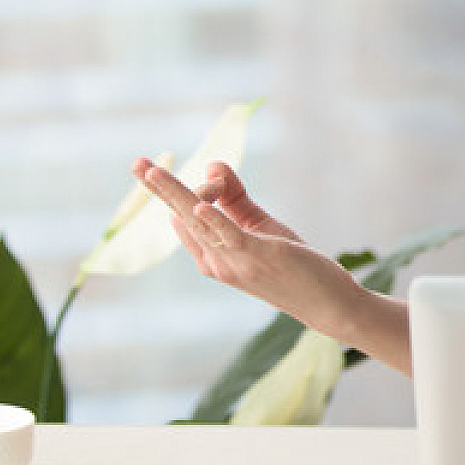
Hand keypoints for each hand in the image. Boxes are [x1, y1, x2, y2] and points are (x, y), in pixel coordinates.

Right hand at [132, 158, 369, 335]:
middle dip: (159, 189)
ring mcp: (235, 262)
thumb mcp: (258, 225)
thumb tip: (213, 166)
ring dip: (176, 194)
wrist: (327, 302)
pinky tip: (199, 205)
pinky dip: (213, 220)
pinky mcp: (259, 257)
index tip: (181, 172)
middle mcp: (217, 262)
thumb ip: (234, 197)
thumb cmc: (292, 265)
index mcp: (213, 256)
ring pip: (198, 222)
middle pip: (182, 217)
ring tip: (153, 172)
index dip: (183, 189)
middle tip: (136, 162)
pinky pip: (230, 236)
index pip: (186, 218)